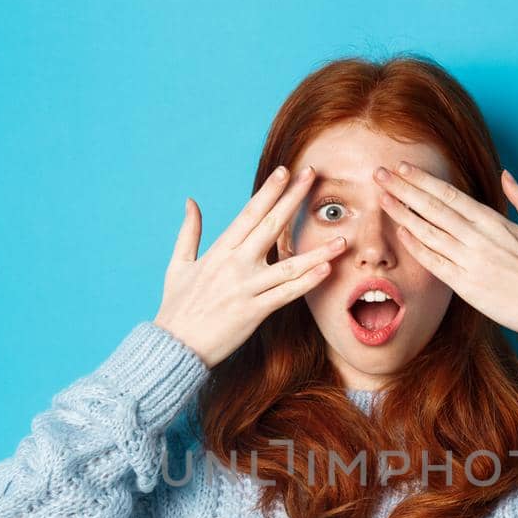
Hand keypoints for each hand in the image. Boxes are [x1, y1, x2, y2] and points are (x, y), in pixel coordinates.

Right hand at [154, 165, 346, 367]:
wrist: (175, 346)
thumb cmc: (177, 307)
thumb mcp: (177, 265)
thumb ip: (189, 232)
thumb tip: (191, 201)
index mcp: (219, 251)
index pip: (249, 214)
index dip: (269, 191)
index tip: (285, 171)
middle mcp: (235, 265)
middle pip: (270, 226)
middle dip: (293, 199)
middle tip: (312, 177)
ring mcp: (246, 288)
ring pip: (289, 265)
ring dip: (318, 251)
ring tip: (342, 239)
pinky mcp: (254, 312)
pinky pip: (287, 294)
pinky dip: (307, 282)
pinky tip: (326, 270)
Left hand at [371, 162, 517, 336]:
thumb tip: (506, 174)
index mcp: (493, 221)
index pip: (450, 194)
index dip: (423, 180)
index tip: (403, 168)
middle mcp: (478, 237)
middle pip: (432, 207)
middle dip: (403, 189)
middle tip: (379, 174)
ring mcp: (469, 261)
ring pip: (428, 232)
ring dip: (402, 214)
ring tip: (381, 198)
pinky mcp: (465, 285)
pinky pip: (434, 262)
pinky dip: (416, 246)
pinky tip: (399, 233)